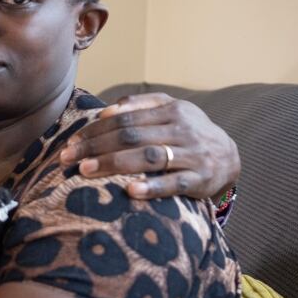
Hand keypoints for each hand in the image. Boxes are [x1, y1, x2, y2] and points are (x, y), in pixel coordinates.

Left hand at [59, 93, 239, 199]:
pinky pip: (174, 184)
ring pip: (148, 157)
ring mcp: (192, 155)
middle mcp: (181, 129)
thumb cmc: (187, 132)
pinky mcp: (201, 179)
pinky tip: (130, 191)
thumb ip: (138, 105)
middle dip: (95, 147)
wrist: (229, 156)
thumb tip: (105, 111)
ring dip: (114, 164)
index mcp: (170, 110)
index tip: (72, 143)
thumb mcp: (169, 110)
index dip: (95, 131)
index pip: (124, 119)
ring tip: (86, 171)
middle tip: (68, 158)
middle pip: (131, 136)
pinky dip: (152, 188)